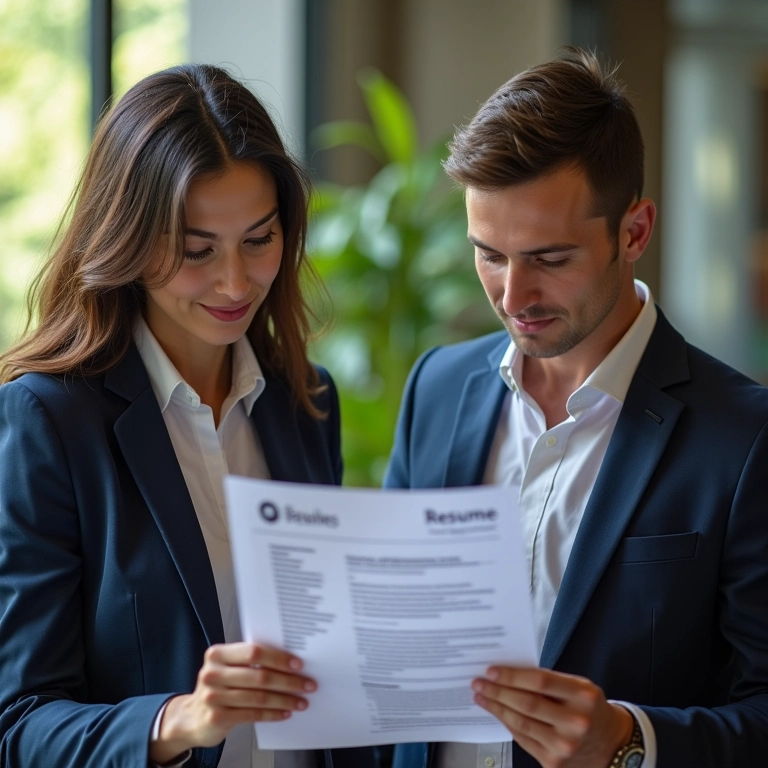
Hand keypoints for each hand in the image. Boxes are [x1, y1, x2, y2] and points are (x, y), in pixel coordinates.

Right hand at [149, 642, 315, 763]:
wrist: (191, 717)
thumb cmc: (218, 687)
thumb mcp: (227, 668)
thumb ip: (249, 661)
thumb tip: (289, 661)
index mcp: (217, 654)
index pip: (253, 651)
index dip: (278, 657)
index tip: (298, 664)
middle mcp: (213, 673)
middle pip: (259, 675)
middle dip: (289, 681)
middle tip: (307, 684)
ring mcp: (213, 696)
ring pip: (259, 696)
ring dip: (285, 699)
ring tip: (301, 701)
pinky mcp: (217, 717)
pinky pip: (253, 713)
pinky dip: (273, 713)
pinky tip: (285, 712)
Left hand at [472, 666, 632, 767]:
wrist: (612, 745)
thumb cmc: (590, 709)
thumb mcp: (579, 687)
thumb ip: (550, 681)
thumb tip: (510, 673)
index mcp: (582, 696)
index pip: (540, 682)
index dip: (512, 676)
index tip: (492, 671)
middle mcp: (575, 722)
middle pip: (526, 704)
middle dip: (498, 692)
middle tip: (479, 683)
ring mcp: (564, 746)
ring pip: (520, 723)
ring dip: (496, 708)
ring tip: (482, 697)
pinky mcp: (554, 763)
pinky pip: (523, 739)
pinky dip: (507, 724)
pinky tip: (497, 713)